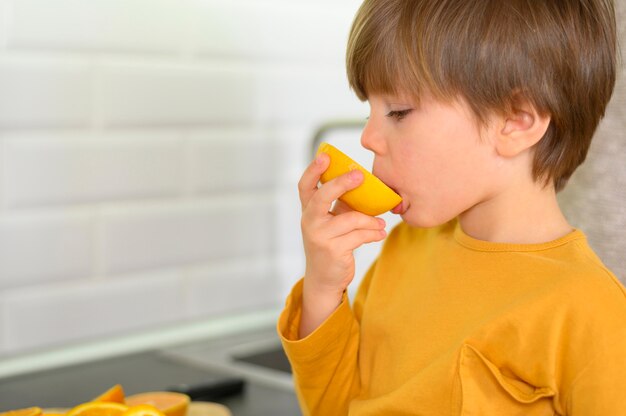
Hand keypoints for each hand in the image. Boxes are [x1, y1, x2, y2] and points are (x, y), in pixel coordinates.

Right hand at [297, 152, 386, 336]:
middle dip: (342, 183)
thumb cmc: (331, 243)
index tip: (325, 155)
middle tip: (360, 175)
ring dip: (370, 220)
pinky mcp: (333, 250)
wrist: (324, 278)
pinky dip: (373, 234)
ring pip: (351, 219)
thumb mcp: (333, 221)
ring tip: (381, 223)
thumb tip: (366, 184)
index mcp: (308, 210)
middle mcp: (310, 221)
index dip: (313, 170)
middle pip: (323, 196)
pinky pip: (359, 235)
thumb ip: (343, 204)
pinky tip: (379, 234)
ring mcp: (319, 236)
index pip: (305, 185)